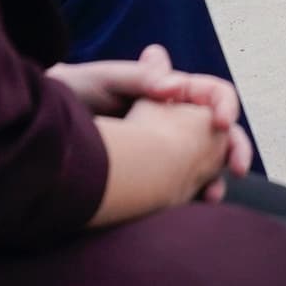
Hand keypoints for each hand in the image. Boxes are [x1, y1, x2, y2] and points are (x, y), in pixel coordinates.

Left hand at [54, 47, 252, 201]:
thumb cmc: (76, 91)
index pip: (213, 94)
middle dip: (235, 148)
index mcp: (171, 90)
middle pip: (219, 132)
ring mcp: (165, 146)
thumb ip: (143, 79)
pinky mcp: (152, 172)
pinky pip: (182, 184)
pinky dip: (191, 196)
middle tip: (237, 168)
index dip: (224, 106)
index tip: (220, 123)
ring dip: (216, 178)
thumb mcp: (108, 79)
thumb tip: (176, 85)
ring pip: (206, 161)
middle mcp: (174, 117)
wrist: (47, 123)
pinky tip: (191, 207)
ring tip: (212, 197)